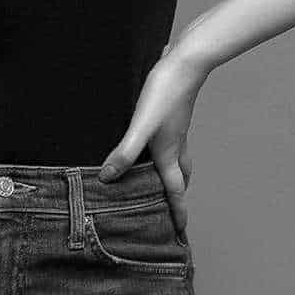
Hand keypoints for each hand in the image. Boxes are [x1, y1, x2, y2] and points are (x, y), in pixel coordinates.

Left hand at [97, 48, 210, 241]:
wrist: (185, 63)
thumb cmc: (164, 93)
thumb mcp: (141, 125)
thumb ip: (125, 152)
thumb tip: (108, 178)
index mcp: (168, 153)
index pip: (174, 191)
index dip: (177, 213)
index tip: (180, 232)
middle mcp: (175, 145)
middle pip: (179, 179)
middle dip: (176, 197)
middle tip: (171, 213)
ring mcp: (176, 130)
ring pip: (178, 161)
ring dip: (173, 176)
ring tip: (162, 183)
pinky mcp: (171, 116)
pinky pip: (172, 144)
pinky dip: (166, 154)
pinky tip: (154, 144)